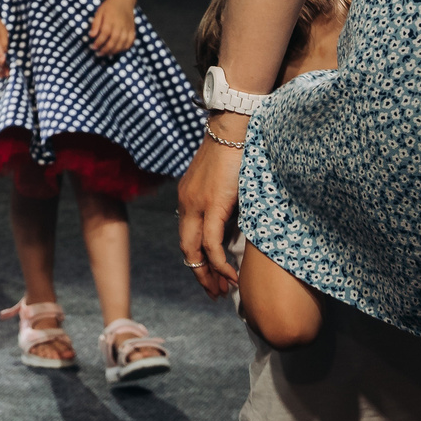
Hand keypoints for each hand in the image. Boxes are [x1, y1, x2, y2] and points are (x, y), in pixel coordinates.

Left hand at [88, 0, 137, 58]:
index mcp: (110, 20)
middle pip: (113, 41)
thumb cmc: (109, 6)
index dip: (99, 42)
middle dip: (106, 49)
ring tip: (107, 54)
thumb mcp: (99, 12)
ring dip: (114, 51)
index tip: (93, 47)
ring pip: (122, 43)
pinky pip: (130, 41)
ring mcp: (127, 28)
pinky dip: (125, 48)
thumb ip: (95, 24)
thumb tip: (91, 35)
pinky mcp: (132, 30)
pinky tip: (118, 50)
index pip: (104, 34)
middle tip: (99, 53)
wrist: (124, 0)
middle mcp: (120, 25)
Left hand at [177, 130, 245, 297]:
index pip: (186, 237)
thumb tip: (234, 226)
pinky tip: (230, 276)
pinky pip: (211, 243)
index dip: (196, 260)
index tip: (210, 277)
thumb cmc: (234, 151)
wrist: (233, 127)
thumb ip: (222, 204)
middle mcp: (186, 203)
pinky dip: (219, 263)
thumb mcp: (223, 183)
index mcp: (186, 198)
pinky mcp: (212, 204)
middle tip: (214, 293)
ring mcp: (196, 204)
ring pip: (195, 250)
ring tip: (222, 291)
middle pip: (186, 249)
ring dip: (208, 274)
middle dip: (200, 274)